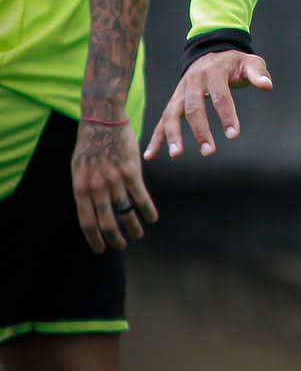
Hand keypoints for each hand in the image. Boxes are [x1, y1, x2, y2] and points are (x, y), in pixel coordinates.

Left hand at [73, 120, 158, 253]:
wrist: (103, 121)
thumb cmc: (90, 144)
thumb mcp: (79, 169)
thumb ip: (85, 189)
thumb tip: (91, 209)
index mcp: (81, 188)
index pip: (87, 223)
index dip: (94, 239)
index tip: (101, 250)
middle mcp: (97, 188)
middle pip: (107, 222)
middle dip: (115, 239)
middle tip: (121, 246)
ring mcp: (114, 180)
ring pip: (125, 212)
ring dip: (133, 228)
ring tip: (138, 234)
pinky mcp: (131, 171)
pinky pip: (141, 197)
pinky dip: (147, 211)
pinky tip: (152, 219)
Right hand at [143, 50, 272, 161]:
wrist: (210, 51)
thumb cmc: (234, 62)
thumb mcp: (249, 62)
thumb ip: (258, 73)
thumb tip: (267, 85)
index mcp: (213, 72)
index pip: (220, 96)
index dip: (227, 115)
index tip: (234, 135)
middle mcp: (193, 81)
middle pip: (193, 107)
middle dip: (200, 130)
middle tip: (209, 151)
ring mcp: (180, 92)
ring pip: (172, 114)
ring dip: (173, 134)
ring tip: (177, 154)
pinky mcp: (174, 102)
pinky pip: (162, 120)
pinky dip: (156, 138)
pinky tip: (150, 155)